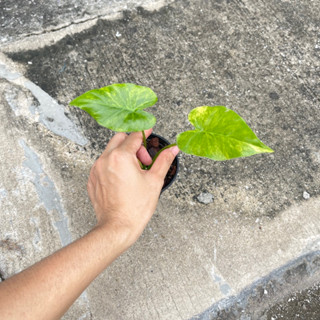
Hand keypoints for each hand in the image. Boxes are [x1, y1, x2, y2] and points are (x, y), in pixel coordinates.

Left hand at [87, 129, 178, 246]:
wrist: (117, 227)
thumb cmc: (135, 208)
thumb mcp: (154, 181)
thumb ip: (164, 160)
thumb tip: (173, 149)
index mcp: (121, 157)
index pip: (134, 136)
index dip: (144, 133)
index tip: (149, 130)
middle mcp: (105, 159)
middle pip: (119, 138)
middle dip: (133, 144)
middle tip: (144, 160)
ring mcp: (96, 169)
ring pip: (110, 151)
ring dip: (123, 154)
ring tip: (134, 172)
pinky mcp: (92, 179)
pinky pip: (103, 163)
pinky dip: (114, 164)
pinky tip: (123, 178)